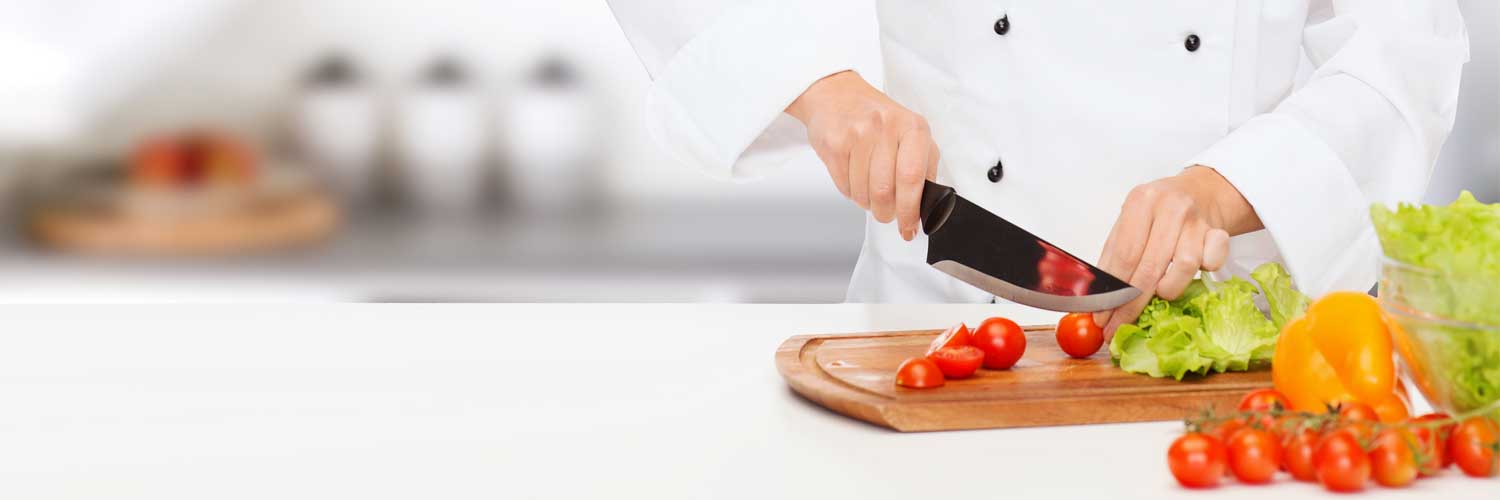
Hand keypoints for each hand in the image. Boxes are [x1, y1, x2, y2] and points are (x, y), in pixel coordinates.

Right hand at [786, 71, 938, 240]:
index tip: (908, 227)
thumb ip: (923, 166)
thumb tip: (927, 206)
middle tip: (886, 213)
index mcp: (913, 127)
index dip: (910, 210)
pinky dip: (851, 192)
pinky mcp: (834, 143)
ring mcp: (858, 134)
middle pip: (885, 191)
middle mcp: (886, 128)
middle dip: (886, 212)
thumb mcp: (910, 132)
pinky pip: (844, 186)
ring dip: (867, 202)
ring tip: (868, 189)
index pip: (913, 178)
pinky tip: (854, 178)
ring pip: (863, 193)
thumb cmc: (877, 118)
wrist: (836, 94)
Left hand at [1094, 166, 1262, 337]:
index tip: (1102, 316)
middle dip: (1131, 305)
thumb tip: (1096, 298)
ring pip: (1184, 266)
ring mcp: (1196, 220)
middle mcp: (1170, 208)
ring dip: (1169, 289)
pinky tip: (1192, 272)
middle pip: (1150, 267)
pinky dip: (1203, 271)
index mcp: (1140, 201)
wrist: (1196, 192)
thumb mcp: (1128, 224)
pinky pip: (1212, 262)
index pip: (1123, 255)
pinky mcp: (1219, 232)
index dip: (1112, 291)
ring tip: (1160, 292)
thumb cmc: (1156, 214)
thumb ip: (1112, 257)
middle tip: (1118, 326)